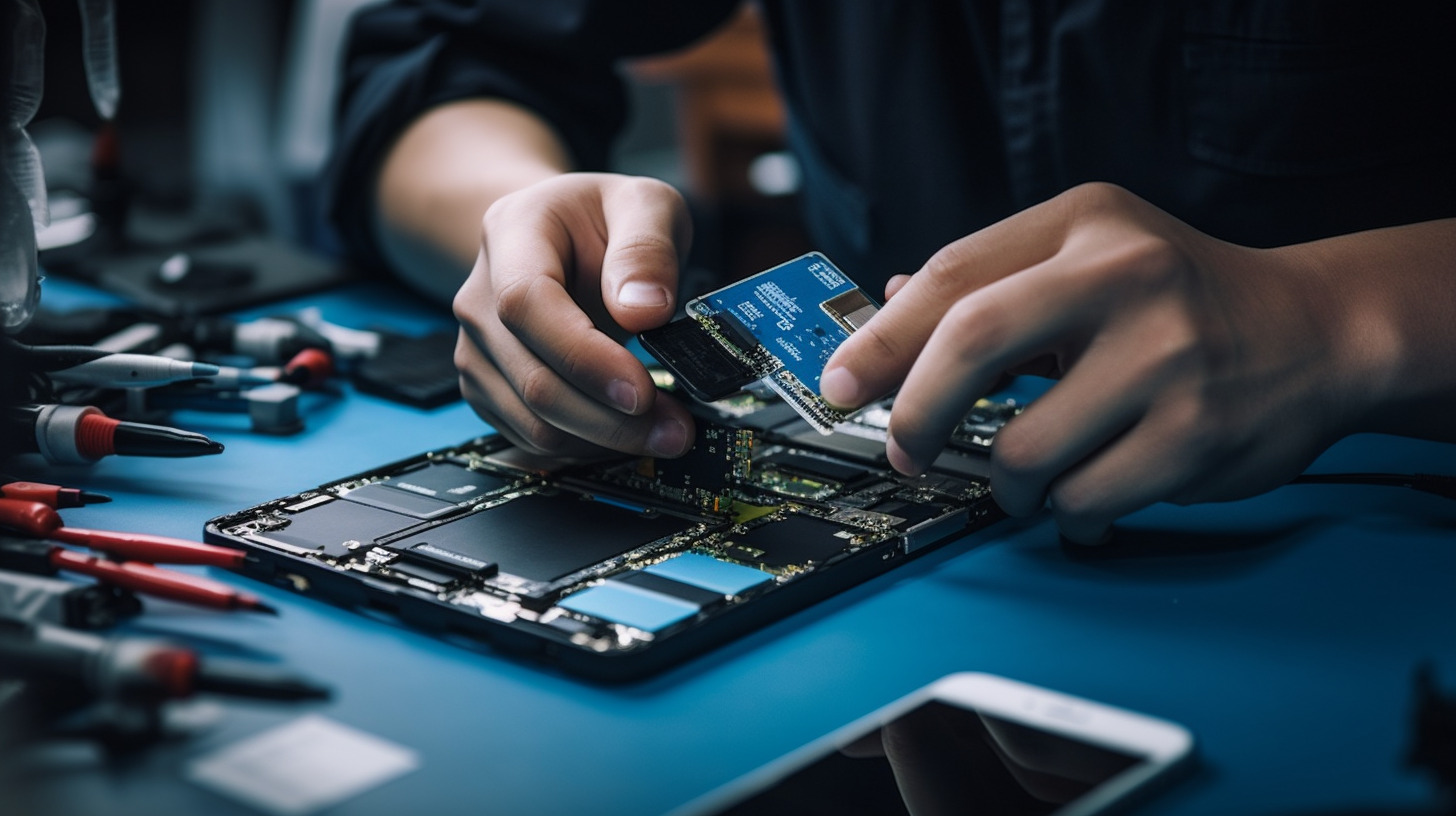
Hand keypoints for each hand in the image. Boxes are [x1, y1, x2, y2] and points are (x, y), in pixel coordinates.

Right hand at [453, 173, 696, 457]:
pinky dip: (587, 446)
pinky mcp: (490, 387)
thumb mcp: (643, 203)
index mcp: (511, 235)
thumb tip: (645, 311)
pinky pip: (533, 436)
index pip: (528, 304)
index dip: (584, 357)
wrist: (559, 236)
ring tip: (667, 432)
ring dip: (606, 440)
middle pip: (533, 379)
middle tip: (677, 429)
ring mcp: (480, 348)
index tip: (641, 389)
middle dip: (612, 418)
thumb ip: (647, 248)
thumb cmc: (600, 219)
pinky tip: (628, 431)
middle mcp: (481, 297)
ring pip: (533, 421)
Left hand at [821, 182, 1363, 542]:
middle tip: (906, 452)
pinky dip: (1069, 514)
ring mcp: (1167, 355)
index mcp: (1084, 223)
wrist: (1316, 330)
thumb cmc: (1180, 298)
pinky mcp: (1197, 433)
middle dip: (915, 415)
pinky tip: (1087, 495)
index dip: (880, 341)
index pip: (953, 275)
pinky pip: (1085, 500)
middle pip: (970, 345)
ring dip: (1008, 484)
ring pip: (1023, 450)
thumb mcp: (1088, 256)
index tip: (838, 388)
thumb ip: (990, 282)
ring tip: (1030, 477)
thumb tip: (882, 312)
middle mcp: (1126, 275)